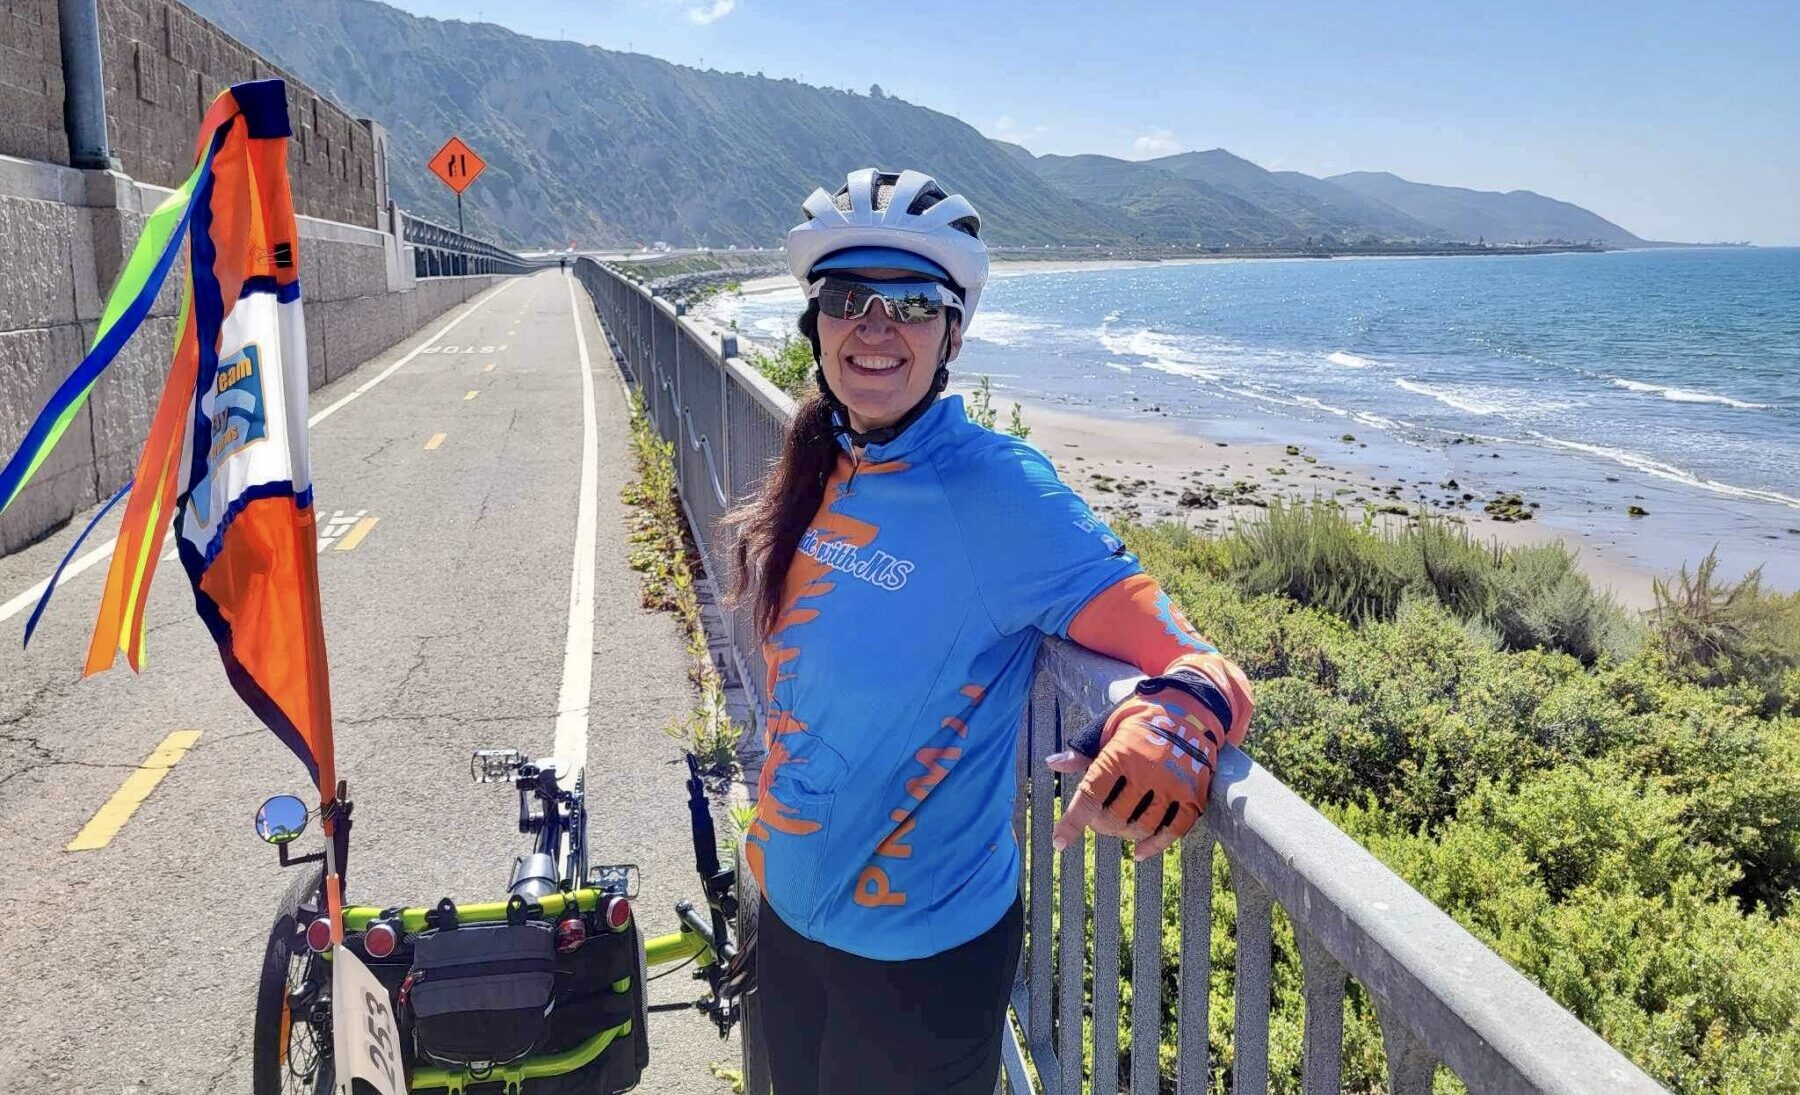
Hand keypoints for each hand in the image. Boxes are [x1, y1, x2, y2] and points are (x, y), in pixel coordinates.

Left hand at [1047, 654, 1251, 860]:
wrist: (1189, 706)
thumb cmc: (1139, 717)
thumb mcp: (1106, 727)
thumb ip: (1082, 752)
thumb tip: (1052, 763)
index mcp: (1118, 755)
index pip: (1089, 797)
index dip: (1072, 823)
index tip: (1059, 842)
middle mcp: (1144, 773)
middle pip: (1113, 818)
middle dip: (1100, 825)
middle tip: (1098, 819)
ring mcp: (1171, 786)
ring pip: (1141, 827)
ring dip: (1124, 834)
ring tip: (1118, 827)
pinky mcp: (1192, 795)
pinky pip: (1173, 831)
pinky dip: (1155, 846)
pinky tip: (1140, 853)